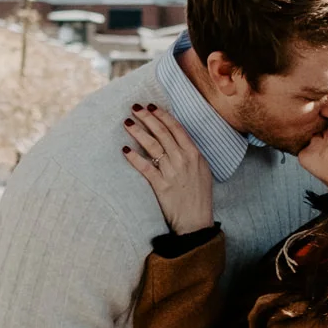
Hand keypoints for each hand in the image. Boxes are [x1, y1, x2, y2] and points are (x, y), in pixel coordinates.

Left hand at [123, 102, 214, 233]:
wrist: (196, 221)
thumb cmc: (199, 195)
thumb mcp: (202, 170)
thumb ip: (190, 153)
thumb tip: (176, 139)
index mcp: (194, 154)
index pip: (176, 128)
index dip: (162, 116)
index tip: (151, 106)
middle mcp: (183, 160)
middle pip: (162, 133)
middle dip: (147, 118)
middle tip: (135, 108)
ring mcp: (172, 172)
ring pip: (153, 147)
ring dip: (138, 132)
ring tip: (127, 123)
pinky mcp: (162, 186)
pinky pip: (146, 168)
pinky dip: (135, 158)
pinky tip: (125, 149)